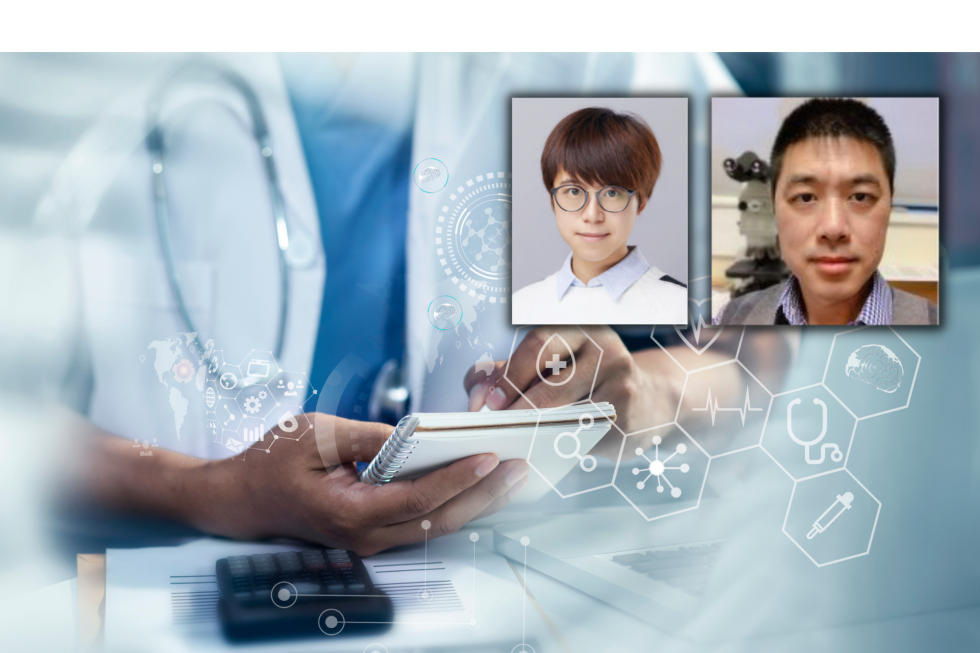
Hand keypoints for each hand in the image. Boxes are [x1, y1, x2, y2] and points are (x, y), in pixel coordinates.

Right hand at [188, 413, 528, 555]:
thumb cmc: (270, 464)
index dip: (457, 479)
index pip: (418, 498)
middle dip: (482, 495)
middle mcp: (365, 535)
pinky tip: (473, 487)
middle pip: (438, 519)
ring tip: (508, 479)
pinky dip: (452, 503)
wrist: (240, 498)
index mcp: (350, 512)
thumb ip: (367, 437)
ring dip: (473, 502)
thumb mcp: (315, 435)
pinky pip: (421, 521)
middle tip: (517, 470)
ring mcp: (370, 539)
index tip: (488, 457)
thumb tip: (412, 435)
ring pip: (434, 525)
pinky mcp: (372, 531)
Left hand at [462, 326, 686, 455]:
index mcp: (579, 329)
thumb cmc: (588, 382)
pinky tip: (545, 447)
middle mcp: (603, 346)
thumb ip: (509, 370)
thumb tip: (476, 390)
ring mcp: (620, 378)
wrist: (648, 401)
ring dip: (534, 424)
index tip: (488, 401)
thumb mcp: (554, 366)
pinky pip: (585, 430)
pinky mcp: (626, 412)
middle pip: (551, 374)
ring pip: (567, 406)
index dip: (509, 372)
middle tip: (497, 421)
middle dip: (518, 401)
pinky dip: (560, 440)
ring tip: (514, 436)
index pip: (538, 342)